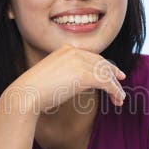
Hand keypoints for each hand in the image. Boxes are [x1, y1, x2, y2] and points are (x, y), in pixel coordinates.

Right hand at [4, 44, 126, 112]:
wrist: (27, 94)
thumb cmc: (35, 90)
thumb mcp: (53, 75)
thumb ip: (69, 73)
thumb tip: (82, 82)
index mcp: (66, 49)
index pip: (92, 56)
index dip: (104, 65)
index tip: (113, 73)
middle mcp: (74, 52)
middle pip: (101, 62)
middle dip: (113, 73)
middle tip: (121, 82)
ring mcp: (79, 62)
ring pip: (106, 73)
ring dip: (115, 86)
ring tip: (120, 98)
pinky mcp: (84, 75)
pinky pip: (106, 82)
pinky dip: (115, 91)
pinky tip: (117, 99)